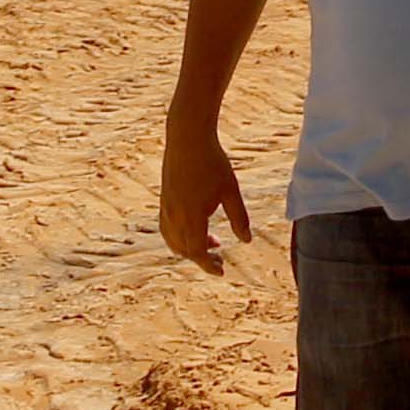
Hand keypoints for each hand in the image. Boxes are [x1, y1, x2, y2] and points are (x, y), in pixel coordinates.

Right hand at [156, 118, 252, 272]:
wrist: (187, 138)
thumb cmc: (213, 163)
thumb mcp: (231, 191)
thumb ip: (240, 218)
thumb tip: (246, 240)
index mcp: (192, 217)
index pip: (197, 252)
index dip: (209, 265)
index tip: (221, 270)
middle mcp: (175, 217)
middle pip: (184, 250)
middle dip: (202, 258)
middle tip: (220, 256)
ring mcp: (166, 209)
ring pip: (173, 241)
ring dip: (189, 248)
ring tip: (212, 241)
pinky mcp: (163, 200)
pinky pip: (167, 229)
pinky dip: (179, 237)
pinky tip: (195, 228)